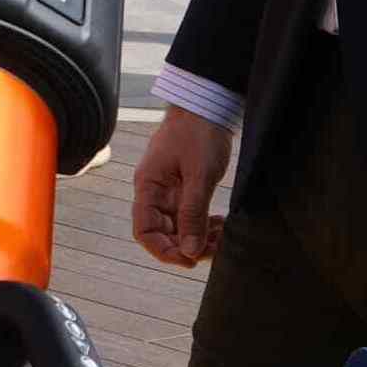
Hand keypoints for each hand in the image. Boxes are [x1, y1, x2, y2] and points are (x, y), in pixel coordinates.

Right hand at [130, 106, 234, 267]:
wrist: (206, 105)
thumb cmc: (198, 133)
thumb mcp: (199, 175)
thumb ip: (193, 214)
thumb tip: (189, 250)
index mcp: (148, 187)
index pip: (144, 231)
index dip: (163, 251)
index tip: (189, 260)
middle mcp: (154, 192)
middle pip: (162, 232)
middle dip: (187, 245)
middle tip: (215, 248)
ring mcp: (169, 190)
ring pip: (178, 226)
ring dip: (198, 236)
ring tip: (222, 235)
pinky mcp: (184, 187)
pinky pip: (189, 215)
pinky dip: (203, 224)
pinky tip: (219, 224)